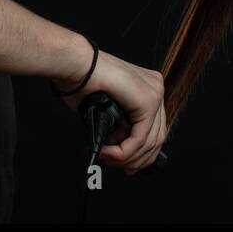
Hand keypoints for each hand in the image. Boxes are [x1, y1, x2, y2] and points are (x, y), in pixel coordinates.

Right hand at [51, 49, 166, 173]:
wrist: (75, 65)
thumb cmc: (83, 82)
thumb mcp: (108, 110)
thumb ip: (121, 129)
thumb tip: (125, 154)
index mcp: (148, 88)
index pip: (156, 129)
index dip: (143, 154)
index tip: (127, 166)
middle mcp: (155, 88)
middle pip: (157, 136)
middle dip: (137, 159)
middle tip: (117, 166)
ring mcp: (154, 92)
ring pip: (150, 141)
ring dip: (127, 157)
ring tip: (108, 157)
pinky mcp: (147, 100)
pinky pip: (140, 137)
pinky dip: (124, 151)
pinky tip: (109, 152)